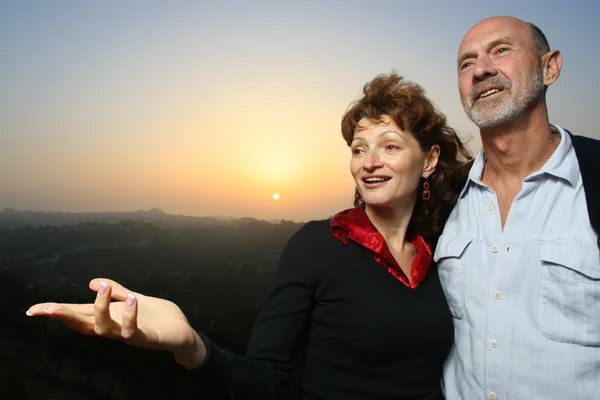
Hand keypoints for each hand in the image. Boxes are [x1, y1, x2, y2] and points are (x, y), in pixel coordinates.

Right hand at [26, 278, 205, 368]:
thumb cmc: (157, 317)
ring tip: (101, 288)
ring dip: (100, 308)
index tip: (33, 309)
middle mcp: (114, 329)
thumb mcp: (133, 298)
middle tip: (49, 308)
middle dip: (65, 316)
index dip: (56, 312)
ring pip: (104, 329)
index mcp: (109, 318)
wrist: (182, 331)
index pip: (78, 314)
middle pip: (83, 324)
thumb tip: (90, 282)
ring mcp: (127, 335)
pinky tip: (131, 299)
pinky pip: (132, 330)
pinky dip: (129, 315)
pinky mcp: (144, 338)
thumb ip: (115, 291)